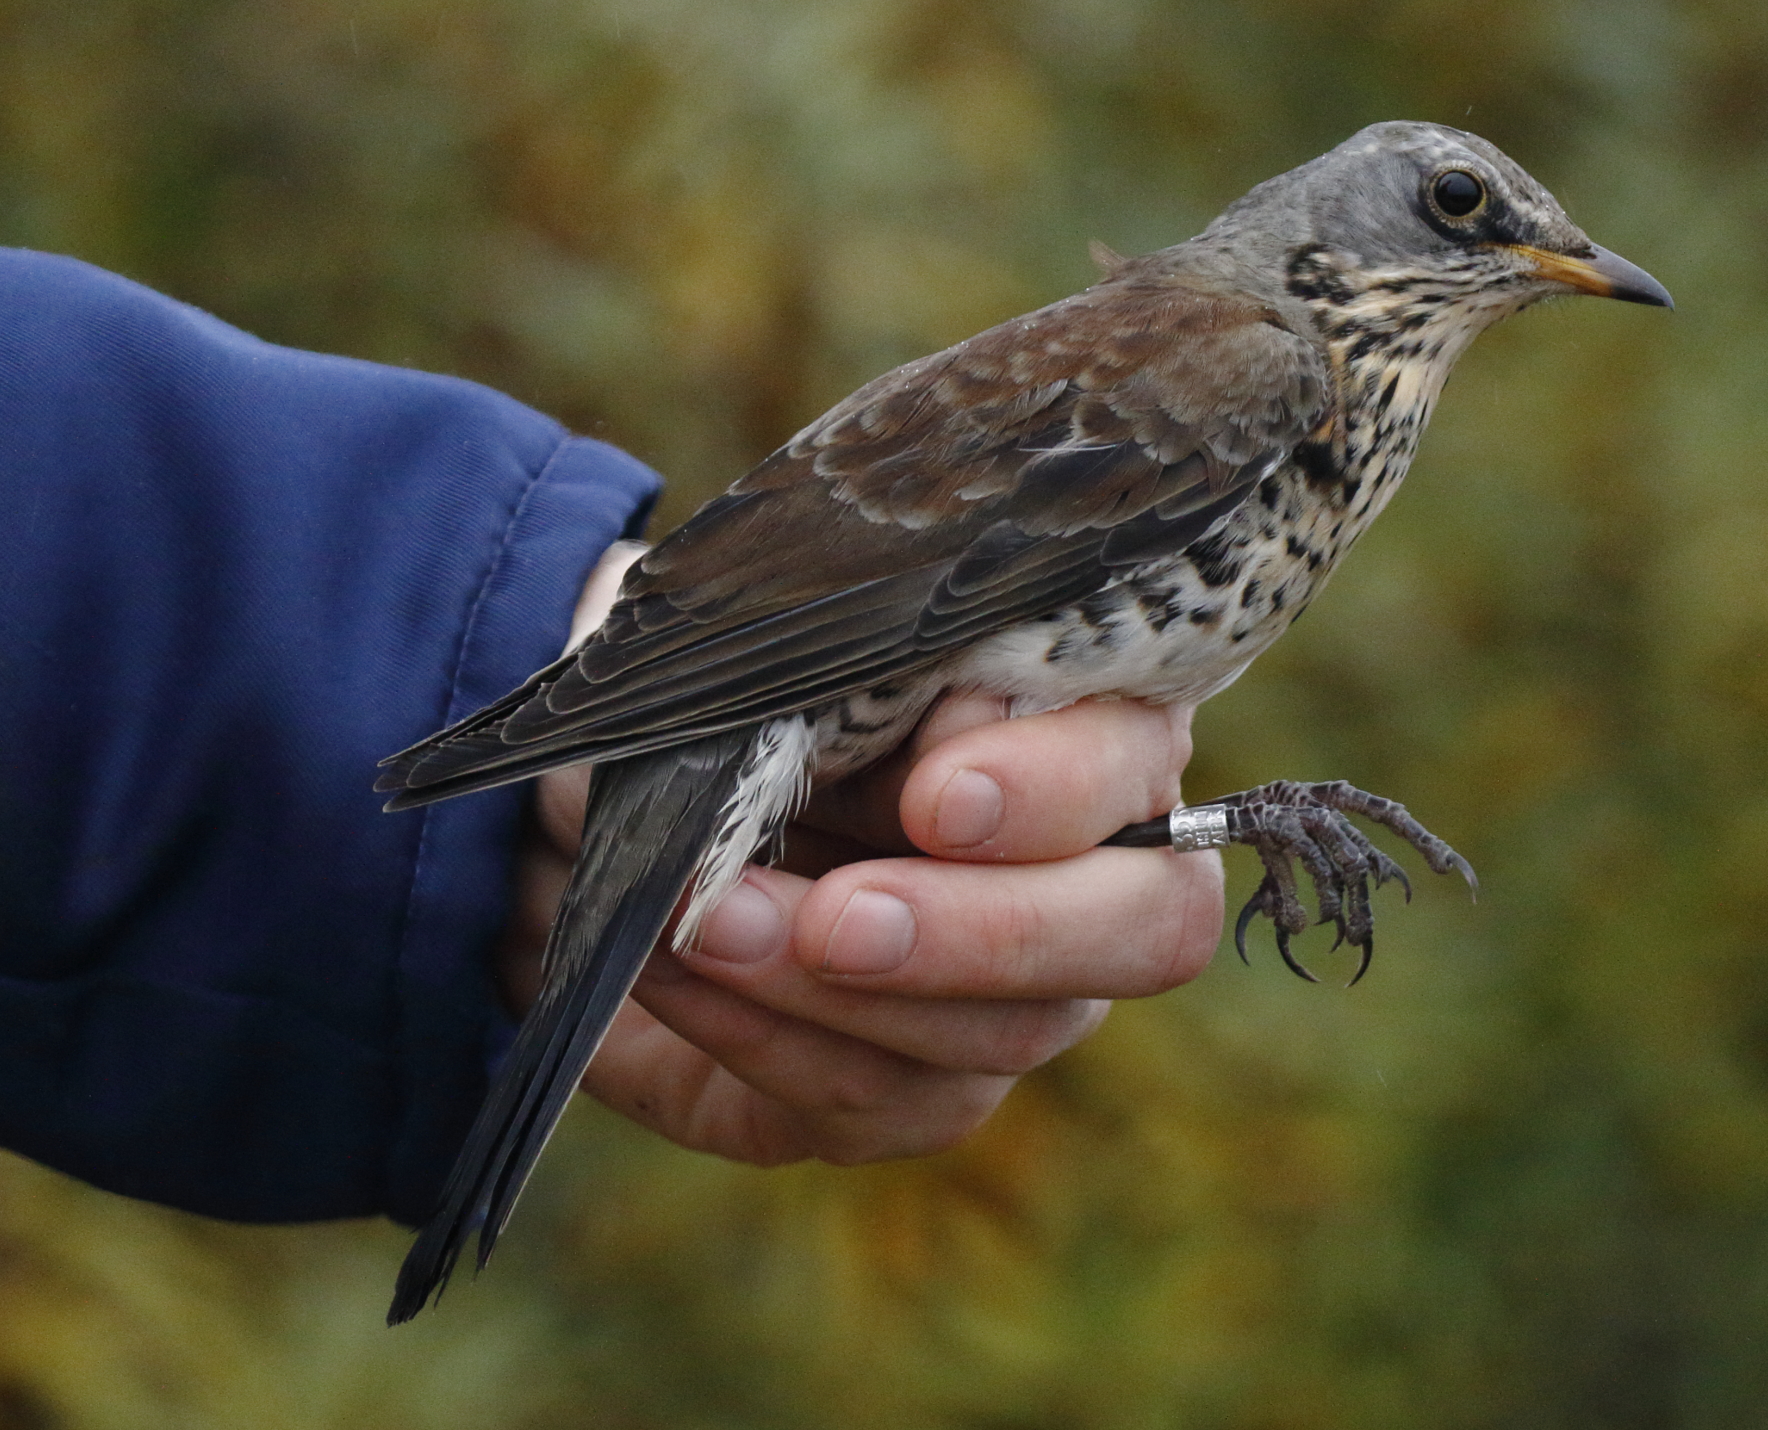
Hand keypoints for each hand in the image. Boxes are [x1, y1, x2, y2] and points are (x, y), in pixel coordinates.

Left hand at [504, 545, 1224, 1167]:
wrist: (620, 807)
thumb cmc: (740, 699)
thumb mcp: (793, 665)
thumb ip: (882, 688)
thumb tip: (953, 727)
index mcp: (1091, 726)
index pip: (1138, 762)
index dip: (1057, 790)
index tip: (935, 795)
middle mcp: (1100, 872)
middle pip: (1148, 930)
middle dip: (991, 931)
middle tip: (840, 921)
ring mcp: (1025, 1000)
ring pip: (1008, 1034)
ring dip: (838, 992)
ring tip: (709, 926)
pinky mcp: (917, 1095)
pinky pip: (880, 1101)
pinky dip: (765, 1038)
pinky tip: (679, 974)